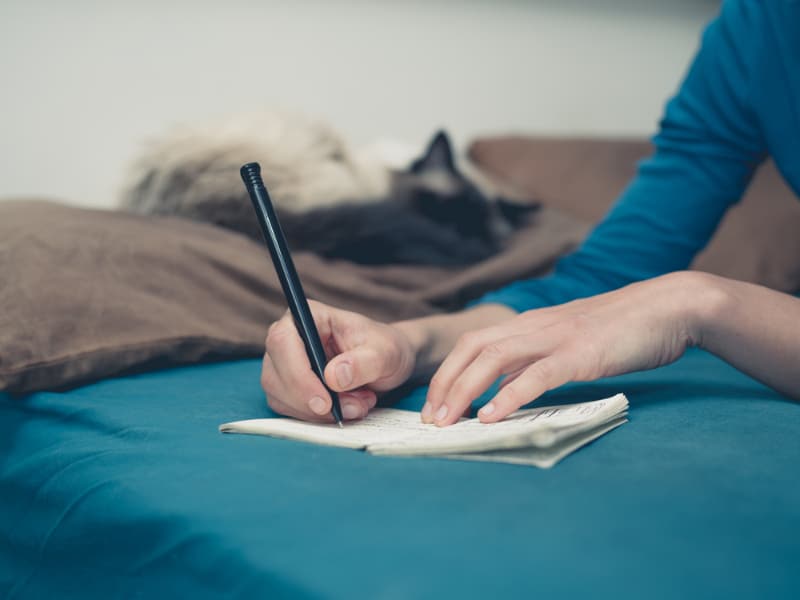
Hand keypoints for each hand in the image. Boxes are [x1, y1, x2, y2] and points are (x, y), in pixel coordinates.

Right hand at [261, 300, 415, 421]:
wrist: (387, 364)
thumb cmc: (385, 349)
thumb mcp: (385, 353)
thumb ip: (363, 363)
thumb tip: (334, 376)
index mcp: (310, 316)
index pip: (283, 341)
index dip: (298, 375)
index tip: (325, 402)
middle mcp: (290, 338)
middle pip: (275, 374)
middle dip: (311, 401)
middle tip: (352, 408)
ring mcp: (284, 364)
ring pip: (279, 397)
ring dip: (318, 413)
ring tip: (357, 404)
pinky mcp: (287, 388)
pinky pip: (289, 410)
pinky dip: (317, 418)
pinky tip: (346, 408)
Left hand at [422, 272, 708, 425]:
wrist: (670, 307)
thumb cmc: (622, 329)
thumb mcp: (570, 340)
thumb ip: (538, 357)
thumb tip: (507, 385)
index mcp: (531, 323)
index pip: (474, 343)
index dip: (448, 372)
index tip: (434, 404)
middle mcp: (535, 325)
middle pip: (472, 348)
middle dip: (445, 384)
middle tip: (430, 420)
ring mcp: (557, 337)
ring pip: (494, 358)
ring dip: (464, 391)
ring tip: (447, 422)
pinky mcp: (581, 353)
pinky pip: (537, 375)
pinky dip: (509, 396)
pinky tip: (492, 416)